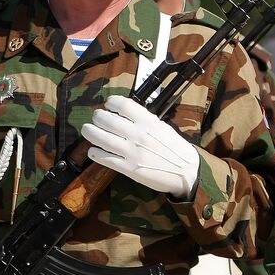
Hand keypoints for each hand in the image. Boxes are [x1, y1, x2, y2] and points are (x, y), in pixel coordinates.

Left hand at [82, 94, 199, 198]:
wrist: (186, 172)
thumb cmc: (175, 148)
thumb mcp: (163, 128)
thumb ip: (145, 120)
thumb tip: (126, 113)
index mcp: (149, 122)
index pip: (124, 105)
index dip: (112, 102)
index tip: (109, 104)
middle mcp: (139, 135)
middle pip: (108, 120)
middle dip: (97, 117)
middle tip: (95, 118)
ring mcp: (132, 152)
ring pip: (102, 139)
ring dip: (91, 133)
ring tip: (88, 130)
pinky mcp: (129, 168)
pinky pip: (105, 158)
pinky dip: (95, 153)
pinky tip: (93, 150)